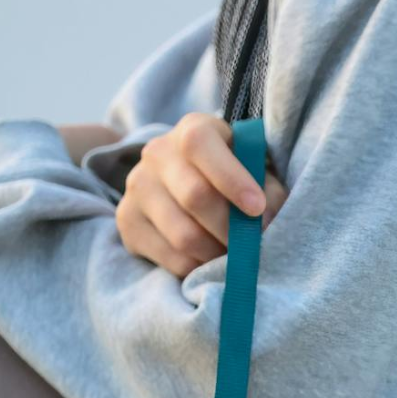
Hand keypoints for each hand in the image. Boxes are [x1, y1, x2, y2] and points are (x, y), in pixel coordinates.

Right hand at [116, 112, 286, 277]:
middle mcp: (157, 153)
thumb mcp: (257, 171)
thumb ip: (269, 190)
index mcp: (194, 129)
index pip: (200, 145)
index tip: (257, 208)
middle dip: (231, 228)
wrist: (188, 184)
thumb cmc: (236, 176)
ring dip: (217, 253)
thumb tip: (266, 222)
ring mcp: (137, 187)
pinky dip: (199, 267)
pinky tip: (210, 260)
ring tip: (233, 255)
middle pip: (195, 196)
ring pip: (183, 235)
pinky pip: (170, 258)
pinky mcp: (127, 221)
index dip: (231, 178)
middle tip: (252, 244)